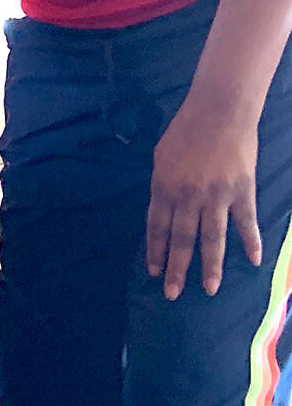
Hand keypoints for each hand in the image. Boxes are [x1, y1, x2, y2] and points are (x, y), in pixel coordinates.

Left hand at [146, 89, 261, 298]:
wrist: (220, 111)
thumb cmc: (185, 130)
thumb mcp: (161, 157)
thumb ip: (161, 186)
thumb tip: (162, 210)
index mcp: (164, 187)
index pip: (156, 228)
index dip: (154, 252)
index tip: (152, 273)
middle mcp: (188, 197)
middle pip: (181, 240)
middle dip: (176, 269)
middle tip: (172, 294)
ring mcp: (216, 196)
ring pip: (212, 239)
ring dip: (210, 267)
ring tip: (208, 290)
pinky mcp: (241, 192)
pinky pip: (245, 223)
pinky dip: (251, 242)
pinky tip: (252, 261)